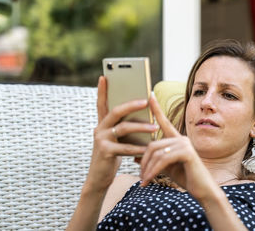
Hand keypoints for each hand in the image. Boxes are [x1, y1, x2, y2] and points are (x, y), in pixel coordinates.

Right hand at [85, 76, 158, 192]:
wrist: (99, 178)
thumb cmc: (113, 156)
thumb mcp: (117, 139)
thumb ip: (123, 127)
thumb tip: (142, 114)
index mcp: (102, 124)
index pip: (101, 103)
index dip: (102, 90)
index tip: (104, 75)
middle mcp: (99, 129)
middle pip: (115, 111)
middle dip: (131, 105)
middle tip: (146, 100)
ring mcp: (101, 140)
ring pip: (123, 128)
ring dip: (141, 127)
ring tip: (155, 128)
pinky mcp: (105, 152)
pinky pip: (125, 147)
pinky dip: (138, 148)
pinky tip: (149, 148)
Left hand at [140, 94, 217, 200]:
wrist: (203, 191)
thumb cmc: (186, 178)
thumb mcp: (166, 169)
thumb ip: (153, 161)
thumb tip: (135, 158)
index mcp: (177, 139)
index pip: (164, 121)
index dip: (156, 108)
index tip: (149, 94)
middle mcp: (182, 138)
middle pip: (153, 144)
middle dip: (144, 161)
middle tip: (140, 176)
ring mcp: (185, 144)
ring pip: (157, 152)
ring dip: (147, 169)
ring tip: (143, 181)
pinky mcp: (187, 153)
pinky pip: (163, 159)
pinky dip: (153, 171)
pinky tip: (148, 181)